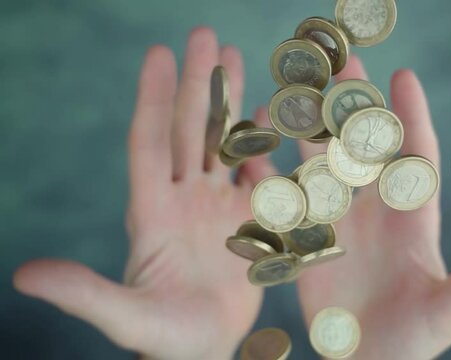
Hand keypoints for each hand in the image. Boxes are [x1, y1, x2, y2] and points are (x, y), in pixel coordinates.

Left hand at [13, 27, 274, 359]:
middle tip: (206, 36)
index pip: (150, 142)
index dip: (153, 99)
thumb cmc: (165, 337)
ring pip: (223, 143)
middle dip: (198, 83)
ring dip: (231, 102)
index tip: (159, 54)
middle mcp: (183, 197)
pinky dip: (265, 149)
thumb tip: (25, 276)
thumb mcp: (125, 317)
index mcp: (153, 210)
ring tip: (235, 57)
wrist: (207, 349)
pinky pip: (258, 176)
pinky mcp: (247, 218)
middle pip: (189, 130)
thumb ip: (85, 294)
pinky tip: (274, 121)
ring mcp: (215, 205)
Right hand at [253, 56, 450, 358]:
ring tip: (298, 94)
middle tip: (343, 65)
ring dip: (312, 131)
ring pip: (324, 165)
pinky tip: (259, 150)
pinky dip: (274, 176)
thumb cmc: (415, 342)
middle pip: (364, 148)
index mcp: (412, 218)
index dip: (410, 115)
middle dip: (354, 107)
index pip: (413, 154)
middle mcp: (375, 212)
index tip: (402, 76)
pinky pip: (290, 201)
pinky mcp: (308, 241)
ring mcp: (339, 223)